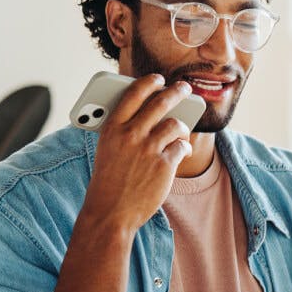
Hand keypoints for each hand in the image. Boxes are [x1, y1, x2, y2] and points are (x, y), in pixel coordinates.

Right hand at [81, 74, 193, 232]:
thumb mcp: (107, 150)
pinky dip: (183, 148)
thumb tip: (149, 115)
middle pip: (160, 102)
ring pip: (175, 124)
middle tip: (184, 88)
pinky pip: (181, 148)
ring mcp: (148, 149)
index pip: (134, 93)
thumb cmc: (107, 182)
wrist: (110, 213)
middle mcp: (131, 134)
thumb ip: (124, 131)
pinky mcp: (164, 165)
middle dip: (176, 92)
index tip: (158, 78)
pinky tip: (182, 151)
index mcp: (112, 127)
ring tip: (183, 126)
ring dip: (181, 125)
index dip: (149, 82)